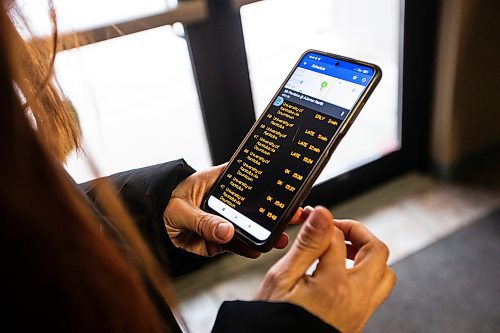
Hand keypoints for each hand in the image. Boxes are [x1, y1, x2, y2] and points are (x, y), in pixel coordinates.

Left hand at [163, 164, 306, 257]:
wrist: (151, 229)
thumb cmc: (164, 205)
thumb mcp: (181, 210)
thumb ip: (203, 220)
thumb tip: (226, 231)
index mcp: (218, 181)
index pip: (247, 178)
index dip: (266, 183)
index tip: (284, 189)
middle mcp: (225, 201)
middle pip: (254, 205)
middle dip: (273, 211)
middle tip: (292, 215)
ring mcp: (224, 221)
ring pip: (249, 227)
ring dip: (265, 233)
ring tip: (279, 238)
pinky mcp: (220, 239)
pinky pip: (236, 244)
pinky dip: (246, 248)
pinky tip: (257, 250)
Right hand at [255, 207, 395, 332]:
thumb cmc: (274, 320)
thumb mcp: (282, 278)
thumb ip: (307, 245)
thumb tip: (322, 215)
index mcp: (335, 285)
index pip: (339, 238)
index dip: (324, 223)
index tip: (312, 222)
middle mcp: (355, 299)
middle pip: (377, 252)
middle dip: (358, 234)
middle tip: (336, 230)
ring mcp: (360, 313)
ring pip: (384, 274)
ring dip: (368, 256)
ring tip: (343, 251)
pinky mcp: (358, 322)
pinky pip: (376, 293)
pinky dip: (366, 275)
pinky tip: (342, 274)